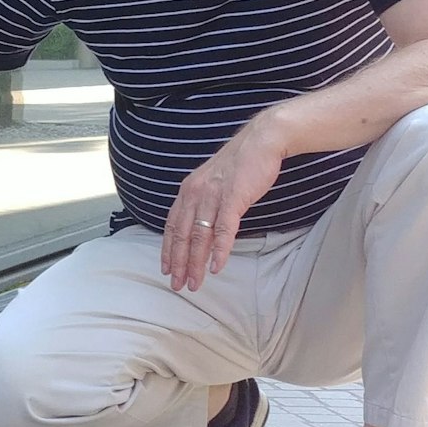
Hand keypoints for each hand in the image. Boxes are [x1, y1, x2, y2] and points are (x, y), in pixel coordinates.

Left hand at [161, 119, 285, 290]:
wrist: (261, 141)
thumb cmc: (240, 163)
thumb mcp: (213, 182)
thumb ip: (203, 202)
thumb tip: (201, 226)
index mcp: (188, 190)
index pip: (171, 225)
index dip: (167, 249)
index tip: (166, 268)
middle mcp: (195, 193)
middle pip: (181, 234)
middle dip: (178, 263)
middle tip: (177, 284)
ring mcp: (213, 196)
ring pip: (199, 236)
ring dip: (196, 263)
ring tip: (195, 282)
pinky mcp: (233, 199)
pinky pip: (223, 230)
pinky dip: (219, 251)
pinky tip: (217, 267)